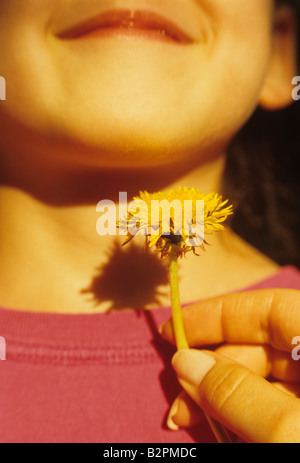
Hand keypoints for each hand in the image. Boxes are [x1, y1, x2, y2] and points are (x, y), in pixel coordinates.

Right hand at [159, 289, 299, 442]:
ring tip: (194, 420)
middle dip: (214, 370)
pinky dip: (251, 413)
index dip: (216, 315)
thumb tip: (186, 362)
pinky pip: (282, 403)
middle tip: (180, 402)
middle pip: (263, 346)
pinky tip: (226, 428)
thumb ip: (237, 393)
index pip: (267, 308)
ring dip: (227, 397)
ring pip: (268, 378)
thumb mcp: (289, 430)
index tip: (173, 330)